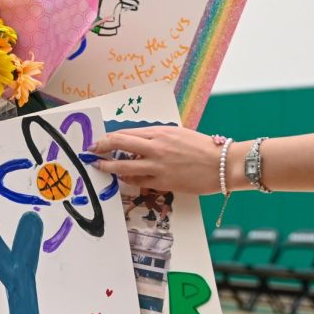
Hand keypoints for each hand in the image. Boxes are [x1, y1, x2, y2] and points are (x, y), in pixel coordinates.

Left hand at [90, 126, 221, 193]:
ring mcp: (158, 165)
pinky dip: (127, 178)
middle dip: (101, 146)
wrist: (223, 164)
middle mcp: (156, 146)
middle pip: (120, 143)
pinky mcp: (163, 181)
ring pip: (124, 164)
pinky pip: (138, 180)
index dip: (110, 136)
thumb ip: (158, 138)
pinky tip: (121, 177)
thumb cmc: (204, 148)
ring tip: (98, 166)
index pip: (127, 132)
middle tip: (90, 150)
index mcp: (160, 132)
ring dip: (108, 165)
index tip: (100, 139)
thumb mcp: (179, 134)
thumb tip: (139, 142)